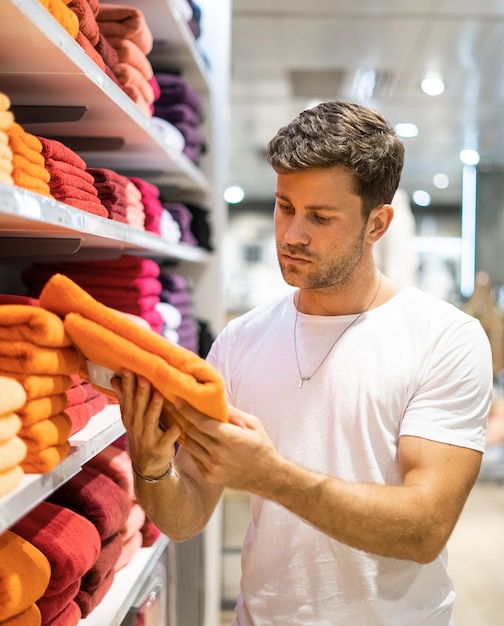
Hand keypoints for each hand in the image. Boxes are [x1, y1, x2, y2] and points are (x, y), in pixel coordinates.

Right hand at [111, 370, 180, 478]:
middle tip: (143, 377)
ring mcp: (149, 437)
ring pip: (151, 420)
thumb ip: (124, 397)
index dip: (127, 384)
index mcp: (130, 416)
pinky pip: (167, 439)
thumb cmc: (141, 433)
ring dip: (154, 408)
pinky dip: (171, 433)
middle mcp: (137, 425)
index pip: (127, 397)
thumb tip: (114, 378)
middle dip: (140, 391)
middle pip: (138, 406)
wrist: (147, 464)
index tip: (128, 369)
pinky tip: (177, 426)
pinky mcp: (161, 447)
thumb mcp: (130, 416)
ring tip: (159, 395)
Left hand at [165, 397, 281, 492]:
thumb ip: (234, 413)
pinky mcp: (209, 475)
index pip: (202, 422)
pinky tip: (183, 434)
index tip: (177, 399)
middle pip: (192, 432)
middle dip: (179, 416)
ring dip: (180, 430)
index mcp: (230, 439)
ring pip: (190, 445)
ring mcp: (212, 467)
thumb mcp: (253, 424)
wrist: (267, 477)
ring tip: (172, 417)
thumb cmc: (262, 446)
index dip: (188, 410)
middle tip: (168, 404)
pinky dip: (189, 444)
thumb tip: (217, 400)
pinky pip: (194, 456)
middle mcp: (218, 453)